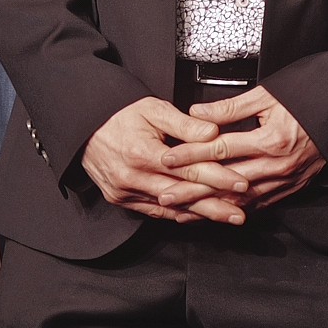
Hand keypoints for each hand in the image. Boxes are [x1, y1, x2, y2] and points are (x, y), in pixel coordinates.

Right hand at [82, 98, 244, 223]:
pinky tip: (198, 217)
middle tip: (240, 213)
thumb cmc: (121, 116)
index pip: (189, 170)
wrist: (85, 129)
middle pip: (182, 195)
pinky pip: (154, 211)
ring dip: (200, 214)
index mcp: (143, 154)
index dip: (218, 177)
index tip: (242, 183)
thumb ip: (185, 123)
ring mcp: (125, 192)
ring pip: (169, 207)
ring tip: (226, 217)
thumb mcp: (153, 110)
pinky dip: (177, 214)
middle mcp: (132, 177)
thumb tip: (212, 133)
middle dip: (214, 206)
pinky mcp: (121, 199)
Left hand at [162, 86, 327, 207]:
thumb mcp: (270, 96)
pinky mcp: (293, 187)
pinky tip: (218, 213)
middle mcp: (279, 164)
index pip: (221, 150)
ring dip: (210, 206)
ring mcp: (287, 179)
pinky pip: (260, 204)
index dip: (191, 154)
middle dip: (193, 190)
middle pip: (226, 181)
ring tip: (184, 211)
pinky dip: (236, 210)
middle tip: (165, 195)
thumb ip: (231, 107)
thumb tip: (197, 114)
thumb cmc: (311, 99)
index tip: (167, 158)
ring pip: (241, 199)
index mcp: (272, 139)